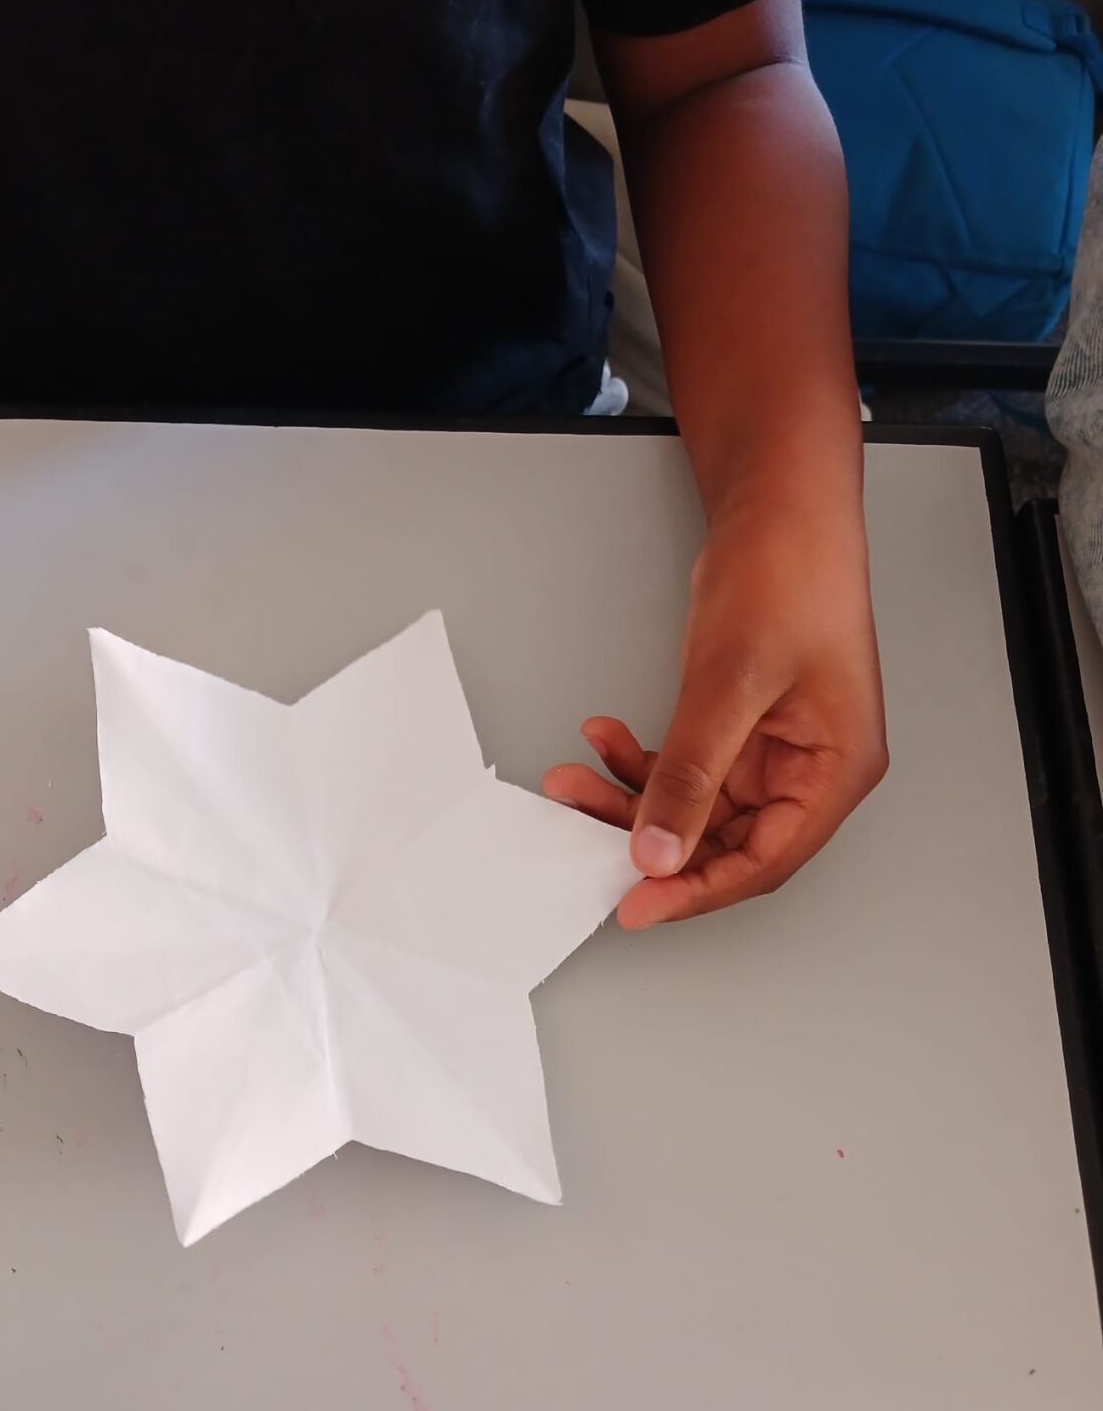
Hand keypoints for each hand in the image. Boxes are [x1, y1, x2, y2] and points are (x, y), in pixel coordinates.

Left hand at [542, 504, 887, 927]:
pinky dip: (639, 760)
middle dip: (651, 840)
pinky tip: (603, 738)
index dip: (697, 889)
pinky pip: (683, 767)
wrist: (779, 507)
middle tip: (585, 836)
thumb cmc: (789, 575)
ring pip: (694, 807)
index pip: (764, 860)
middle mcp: (810, 769)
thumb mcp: (731, 684)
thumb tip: (658, 849)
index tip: (635, 903)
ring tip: (574, 779)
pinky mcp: (738, 726)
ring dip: (631, 797)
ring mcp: (773, 749)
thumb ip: (692, 774)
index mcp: (837, 770)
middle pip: (725, 841)